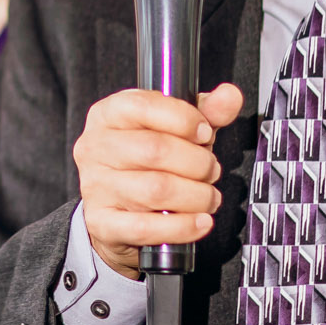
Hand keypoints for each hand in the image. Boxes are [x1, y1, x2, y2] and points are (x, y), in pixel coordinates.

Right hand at [74, 83, 244, 279]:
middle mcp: (96, 147)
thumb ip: (206, 111)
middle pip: (155, 149)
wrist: (115, 208)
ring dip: (197, 195)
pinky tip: (199, 221)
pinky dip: (183, 227)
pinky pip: (147, 227)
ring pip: (156, 190)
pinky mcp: (101, 222)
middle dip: (198, 162)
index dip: (183, 119)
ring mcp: (95, 186)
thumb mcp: (174, 129)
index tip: (204, 132)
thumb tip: (229, 96)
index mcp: (108, 114)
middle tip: (211, 170)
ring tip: (208, 196)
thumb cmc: (145, 161)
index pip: (143, 106)